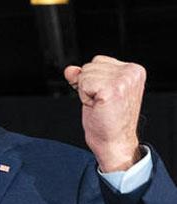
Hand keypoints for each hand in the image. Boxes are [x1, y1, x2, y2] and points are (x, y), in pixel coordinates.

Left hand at [64, 56, 145, 172]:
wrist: (113, 142)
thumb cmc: (107, 120)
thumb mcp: (95, 91)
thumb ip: (83, 76)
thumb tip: (70, 70)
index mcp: (133, 70)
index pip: (97, 61)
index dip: (92, 79)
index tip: (104, 96)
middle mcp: (132, 72)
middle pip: (89, 66)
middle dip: (88, 85)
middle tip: (101, 103)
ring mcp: (123, 80)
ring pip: (84, 74)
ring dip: (86, 92)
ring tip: (100, 105)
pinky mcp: (112, 89)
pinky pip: (82, 84)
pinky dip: (84, 97)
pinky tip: (97, 107)